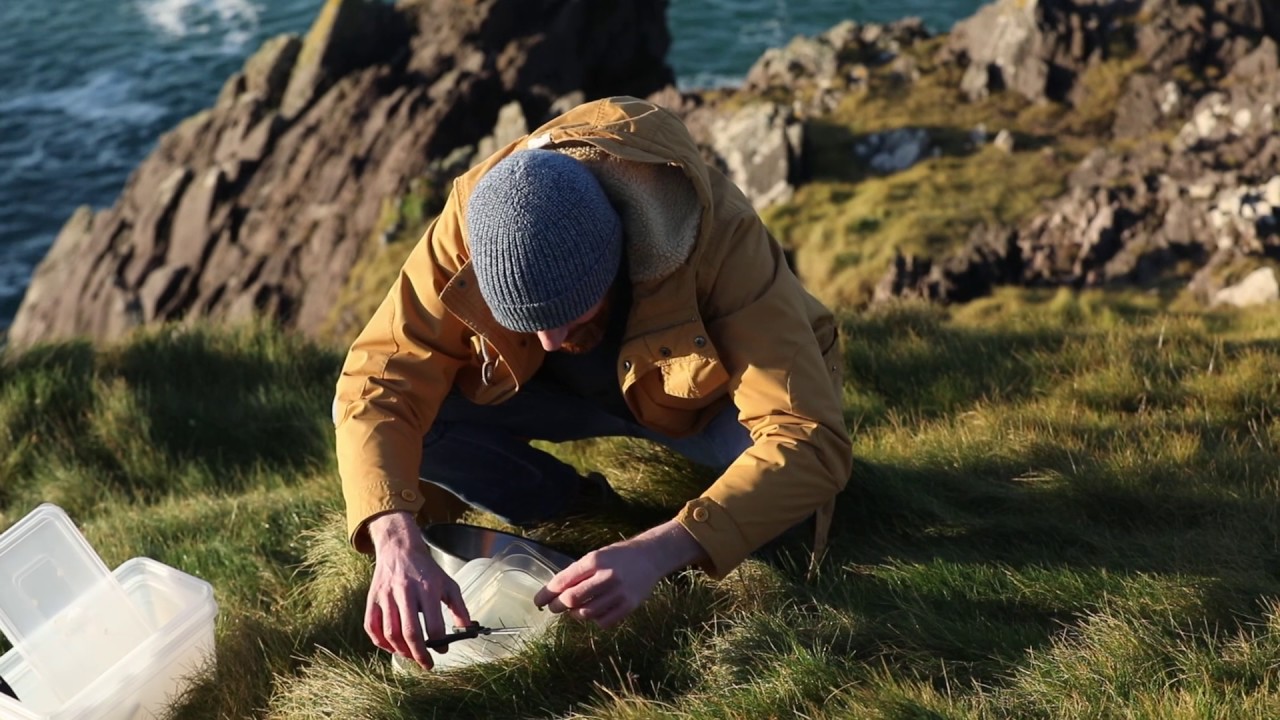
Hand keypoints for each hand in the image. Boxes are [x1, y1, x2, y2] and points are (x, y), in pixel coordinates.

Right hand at [365, 511, 470, 669]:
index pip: (433, 623)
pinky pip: (371, 626)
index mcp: (427, 588)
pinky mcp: (372, 599)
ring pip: (390, 632)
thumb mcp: (448, 584)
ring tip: (412, 655)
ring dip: (401, 650)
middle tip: (427, 664)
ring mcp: (385, 596)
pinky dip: (380, 642)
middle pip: (409, 632)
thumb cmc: (426, 570)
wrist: (399, 549)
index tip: (444, 650)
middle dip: (419, 653)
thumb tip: (468, 630)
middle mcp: (404, 592)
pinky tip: (392, 647)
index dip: (439, 642)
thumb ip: (459, 608)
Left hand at [533, 520, 706, 628]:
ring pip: (586, 613)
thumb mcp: (596, 556)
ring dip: (575, 614)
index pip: (563, 580)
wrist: (650, 556)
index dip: (547, 593)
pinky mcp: (629, 605)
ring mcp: (619, 592)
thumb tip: (553, 592)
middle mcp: (606, 576)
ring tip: (574, 610)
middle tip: (554, 608)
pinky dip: (594, 620)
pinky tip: (593, 613)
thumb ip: (577, 573)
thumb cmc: (618, 556)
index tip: (538, 601)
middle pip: (571, 599)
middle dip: (557, 606)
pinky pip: (603, 621)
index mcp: (595, 560)